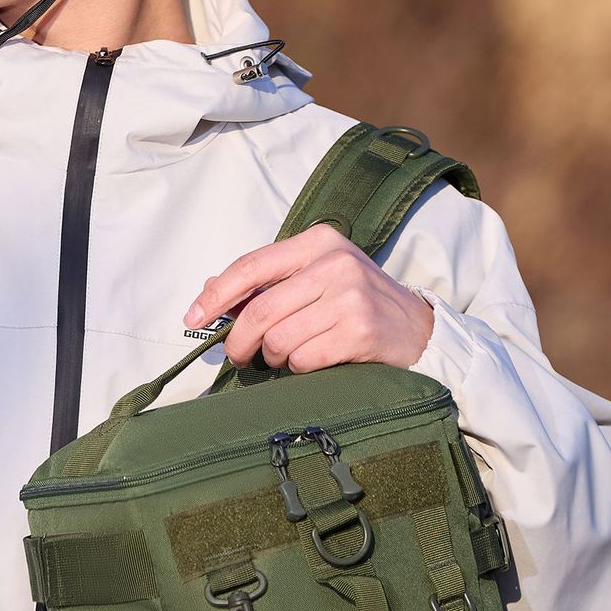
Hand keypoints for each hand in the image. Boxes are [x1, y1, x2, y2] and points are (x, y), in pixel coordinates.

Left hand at [183, 223, 434, 373]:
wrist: (418, 330)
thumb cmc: (357, 304)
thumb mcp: (318, 278)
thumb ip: (270, 283)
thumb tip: (211, 292)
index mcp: (318, 242)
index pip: (251, 266)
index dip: (216, 295)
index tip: (193, 318)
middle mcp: (334, 263)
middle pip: (260, 311)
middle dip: (239, 342)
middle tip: (239, 356)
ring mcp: (350, 297)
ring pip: (278, 340)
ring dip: (274, 358)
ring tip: (288, 356)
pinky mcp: (360, 331)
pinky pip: (303, 359)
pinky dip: (299, 367)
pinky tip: (314, 361)